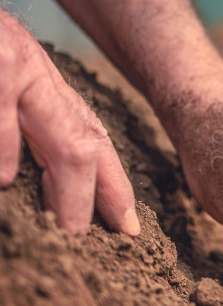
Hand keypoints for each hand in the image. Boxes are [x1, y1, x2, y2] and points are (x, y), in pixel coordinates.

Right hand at [0, 11, 137, 234]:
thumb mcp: (2, 81)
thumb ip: (20, 120)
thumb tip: (26, 174)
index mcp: (38, 83)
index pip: (87, 136)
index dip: (111, 183)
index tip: (127, 226)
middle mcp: (33, 74)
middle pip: (86, 141)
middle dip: (102, 194)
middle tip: (105, 240)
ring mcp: (12, 66)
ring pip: (61, 134)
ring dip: (68, 189)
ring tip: (67, 232)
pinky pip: (4, 110)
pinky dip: (5, 151)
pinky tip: (5, 181)